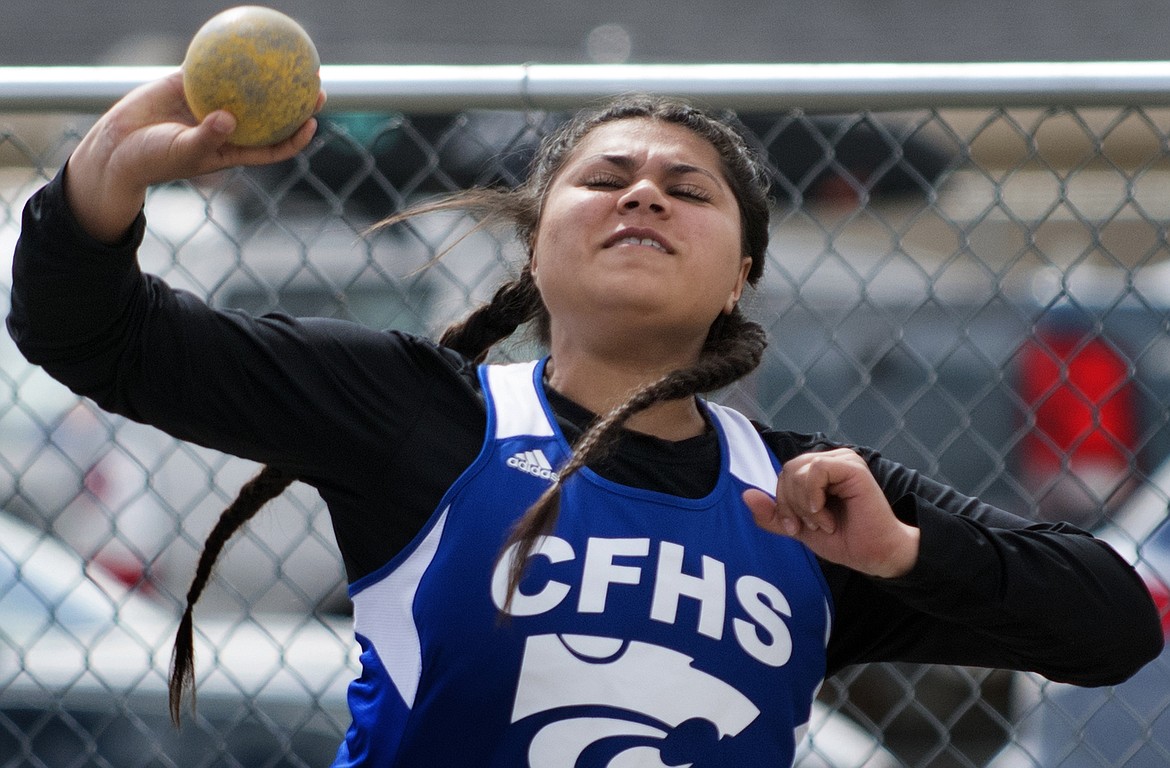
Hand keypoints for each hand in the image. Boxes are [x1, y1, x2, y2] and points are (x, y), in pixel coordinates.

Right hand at [64, 71, 322, 242]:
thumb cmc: (153, 159)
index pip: (273, 146)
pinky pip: (210, 67)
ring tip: (286, 54)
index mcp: (233, 149)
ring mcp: (209, 105)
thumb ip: (207, 137)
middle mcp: (228, 128)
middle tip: (315, 82)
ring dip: (265, 74)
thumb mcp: (182, 151)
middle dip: (294, 100)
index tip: (313, 122)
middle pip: (269, 114)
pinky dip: (222, 56)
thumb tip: (228, 119)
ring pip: (244, 88)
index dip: (296, 137)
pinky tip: (237, 37)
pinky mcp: (188, 86)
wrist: (118, 147)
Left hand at [742, 448, 919, 577]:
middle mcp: (829, 461)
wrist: (873, 555)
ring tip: (823, 522)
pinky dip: (813, 497)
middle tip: (812, 526)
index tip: (796, 528)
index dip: (782, 504)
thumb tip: (746, 495)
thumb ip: (773, 514)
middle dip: (790, 505)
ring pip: (797, 470)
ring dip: (803, 505)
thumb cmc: (842, 539)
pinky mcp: (852, 466)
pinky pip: (815, 471)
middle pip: (786, 471)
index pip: (782, 475)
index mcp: (817, 471)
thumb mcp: (798, 528)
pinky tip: (826, 515)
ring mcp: (841, 461)